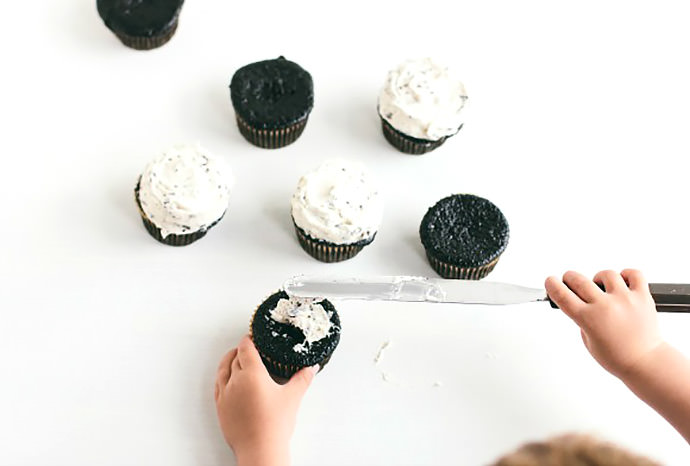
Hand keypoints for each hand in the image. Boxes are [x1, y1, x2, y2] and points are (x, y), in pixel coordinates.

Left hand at [214, 335, 317, 465]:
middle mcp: (235, 381)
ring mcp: (225, 395)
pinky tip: (225, 380)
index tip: (251, 337)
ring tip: (233, 358)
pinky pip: (217, 386)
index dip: (248, 340)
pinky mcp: (220, 408)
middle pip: (234, 358)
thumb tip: (311, 368)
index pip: (246, 349)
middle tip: (248, 348)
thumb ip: (302, 379)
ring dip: (228, 361)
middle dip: (241, 350)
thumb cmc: (274, 425)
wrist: (260, 449)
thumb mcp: (293, 397)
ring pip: (222, 371)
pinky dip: (221, 378)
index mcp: (252, 373)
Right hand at [545, 269, 662, 378]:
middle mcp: (605, 306)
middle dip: (570, 279)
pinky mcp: (643, 297)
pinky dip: (626, 275)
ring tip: (602, 289)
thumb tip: (581, 302)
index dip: (552, 285)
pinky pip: (634, 274)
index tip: (550, 282)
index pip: (562, 295)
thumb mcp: (588, 342)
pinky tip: (622, 283)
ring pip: (606, 274)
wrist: (646, 362)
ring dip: (599, 279)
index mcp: (588, 319)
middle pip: (578, 280)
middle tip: (571, 282)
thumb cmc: (618, 357)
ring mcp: (625, 299)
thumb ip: (582, 320)